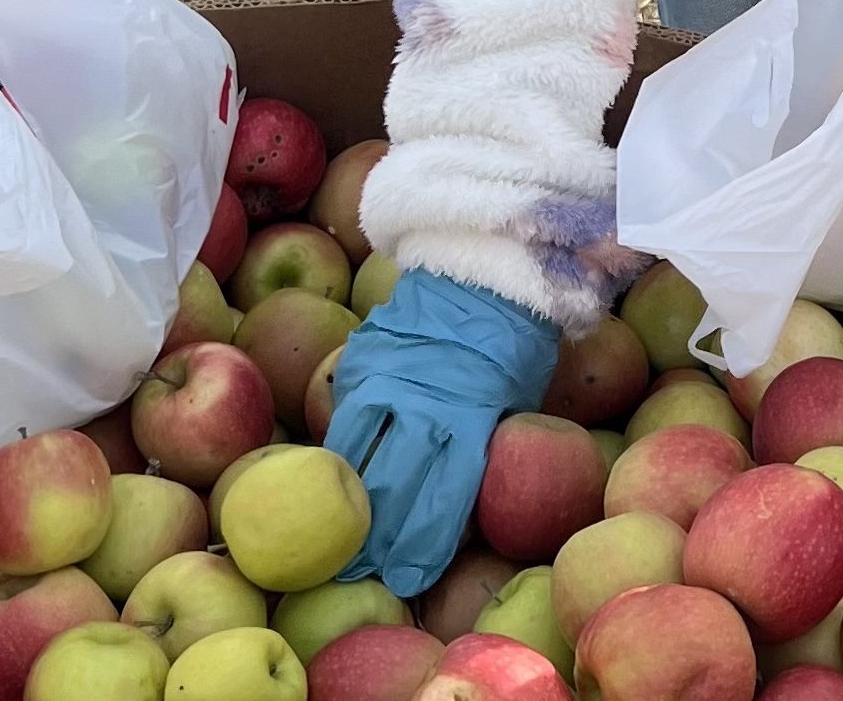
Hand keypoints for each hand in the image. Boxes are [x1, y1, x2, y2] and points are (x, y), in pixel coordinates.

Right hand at [324, 267, 559, 596]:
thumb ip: (483, 444)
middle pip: (393, 490)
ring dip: (346, 504)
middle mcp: (423, 405)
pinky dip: (336, 448)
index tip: (409, 579)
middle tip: (363, 574)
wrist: (481, 263)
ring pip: (356, 458)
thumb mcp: (515, 394)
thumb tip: (459, 502)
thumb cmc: (512, 336)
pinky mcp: (361, 358)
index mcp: (470, 418)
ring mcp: (386, 380)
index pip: (443, 502)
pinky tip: (327, 479)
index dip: (424, 547)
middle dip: (378, 539)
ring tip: (334, 542)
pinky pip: (344, 414)